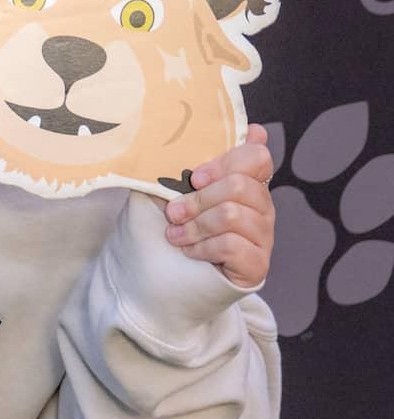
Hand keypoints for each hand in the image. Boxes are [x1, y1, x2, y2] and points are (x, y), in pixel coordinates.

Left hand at [163, 136, 274, 288]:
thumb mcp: (166, 193)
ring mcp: (262, 237)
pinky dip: (203, 246)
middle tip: (174, 212)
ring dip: (196, 224)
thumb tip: (197, 136)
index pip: (257, 157)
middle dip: (198, 198)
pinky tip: (190, 251)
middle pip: (241, 185)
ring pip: (233, 215)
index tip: (197, 176)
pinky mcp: (256, 265)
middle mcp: (260, 208)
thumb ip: (183, 165)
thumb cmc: (165, 231)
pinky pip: (233, 245)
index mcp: (243, 184)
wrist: (156, 282)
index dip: (227, 161)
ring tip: (175, 234)